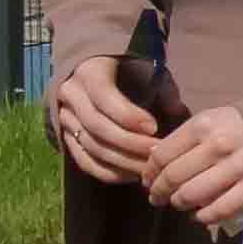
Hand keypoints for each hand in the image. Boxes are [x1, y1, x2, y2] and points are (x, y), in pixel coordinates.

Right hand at [49, 54, 161, 186]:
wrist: (98, 71)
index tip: (154, 127)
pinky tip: (131, 175)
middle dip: (129, 143)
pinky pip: (84, 161)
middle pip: (96, 126)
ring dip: (122, 161)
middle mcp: (70, 95)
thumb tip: (178, 111)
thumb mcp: (148, 68)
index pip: (103, 96)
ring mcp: (65, 118)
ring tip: (149, 168)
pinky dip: (108, 172)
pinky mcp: (66, 138)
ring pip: (90, 146)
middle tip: (156, 153)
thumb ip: (163, 88)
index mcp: (89, 71)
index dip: (127, 115)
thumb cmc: (130, 69)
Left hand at [146, 105, 242, 229]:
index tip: (148, 181)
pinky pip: (220, 209)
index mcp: (203, 124)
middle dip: (159, 192)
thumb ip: (184, 137)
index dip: (149, 173)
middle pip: (173, 177)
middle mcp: (218, 144)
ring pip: (192, 195)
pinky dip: (204, 217)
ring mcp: (239, 166)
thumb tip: (152, 159)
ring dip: (179, 204)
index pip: (161, 155)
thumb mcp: (212, 119)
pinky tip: (200, 215)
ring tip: (179, 204)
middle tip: (158, 198)